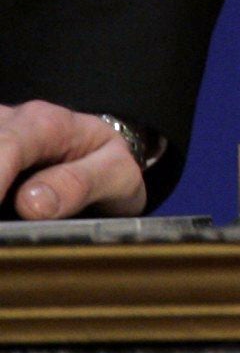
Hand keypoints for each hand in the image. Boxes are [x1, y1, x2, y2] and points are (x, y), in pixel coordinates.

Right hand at [0, 102, 146, 220]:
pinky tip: (2, 219)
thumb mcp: (116, 175)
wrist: (98, 157)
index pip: (7, 147)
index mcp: (47, 123)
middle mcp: (9, 120)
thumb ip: (81, 184)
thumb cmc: (105, 165)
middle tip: (2, 232)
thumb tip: (31, 204)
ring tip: (4, 228)